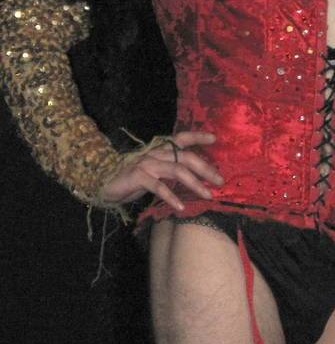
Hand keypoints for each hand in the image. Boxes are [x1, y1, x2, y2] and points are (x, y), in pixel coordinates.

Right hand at [99, 130, 222, 211]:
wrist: (105, 183)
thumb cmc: (134, 179)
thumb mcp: (155, 171)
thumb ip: (172, 170)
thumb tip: (196, 177)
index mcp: (161, 150)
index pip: (181, 138)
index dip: (198, 136)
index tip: (214, 138)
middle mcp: (156, 153)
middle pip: (186, 156)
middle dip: (206, 168)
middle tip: (220, 180)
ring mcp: (147, 163)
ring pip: (176, 170)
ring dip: (194, 183)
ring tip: (207, 195)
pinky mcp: (138, 176)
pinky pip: (158, 186)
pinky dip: (171, 196)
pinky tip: (181, 206)